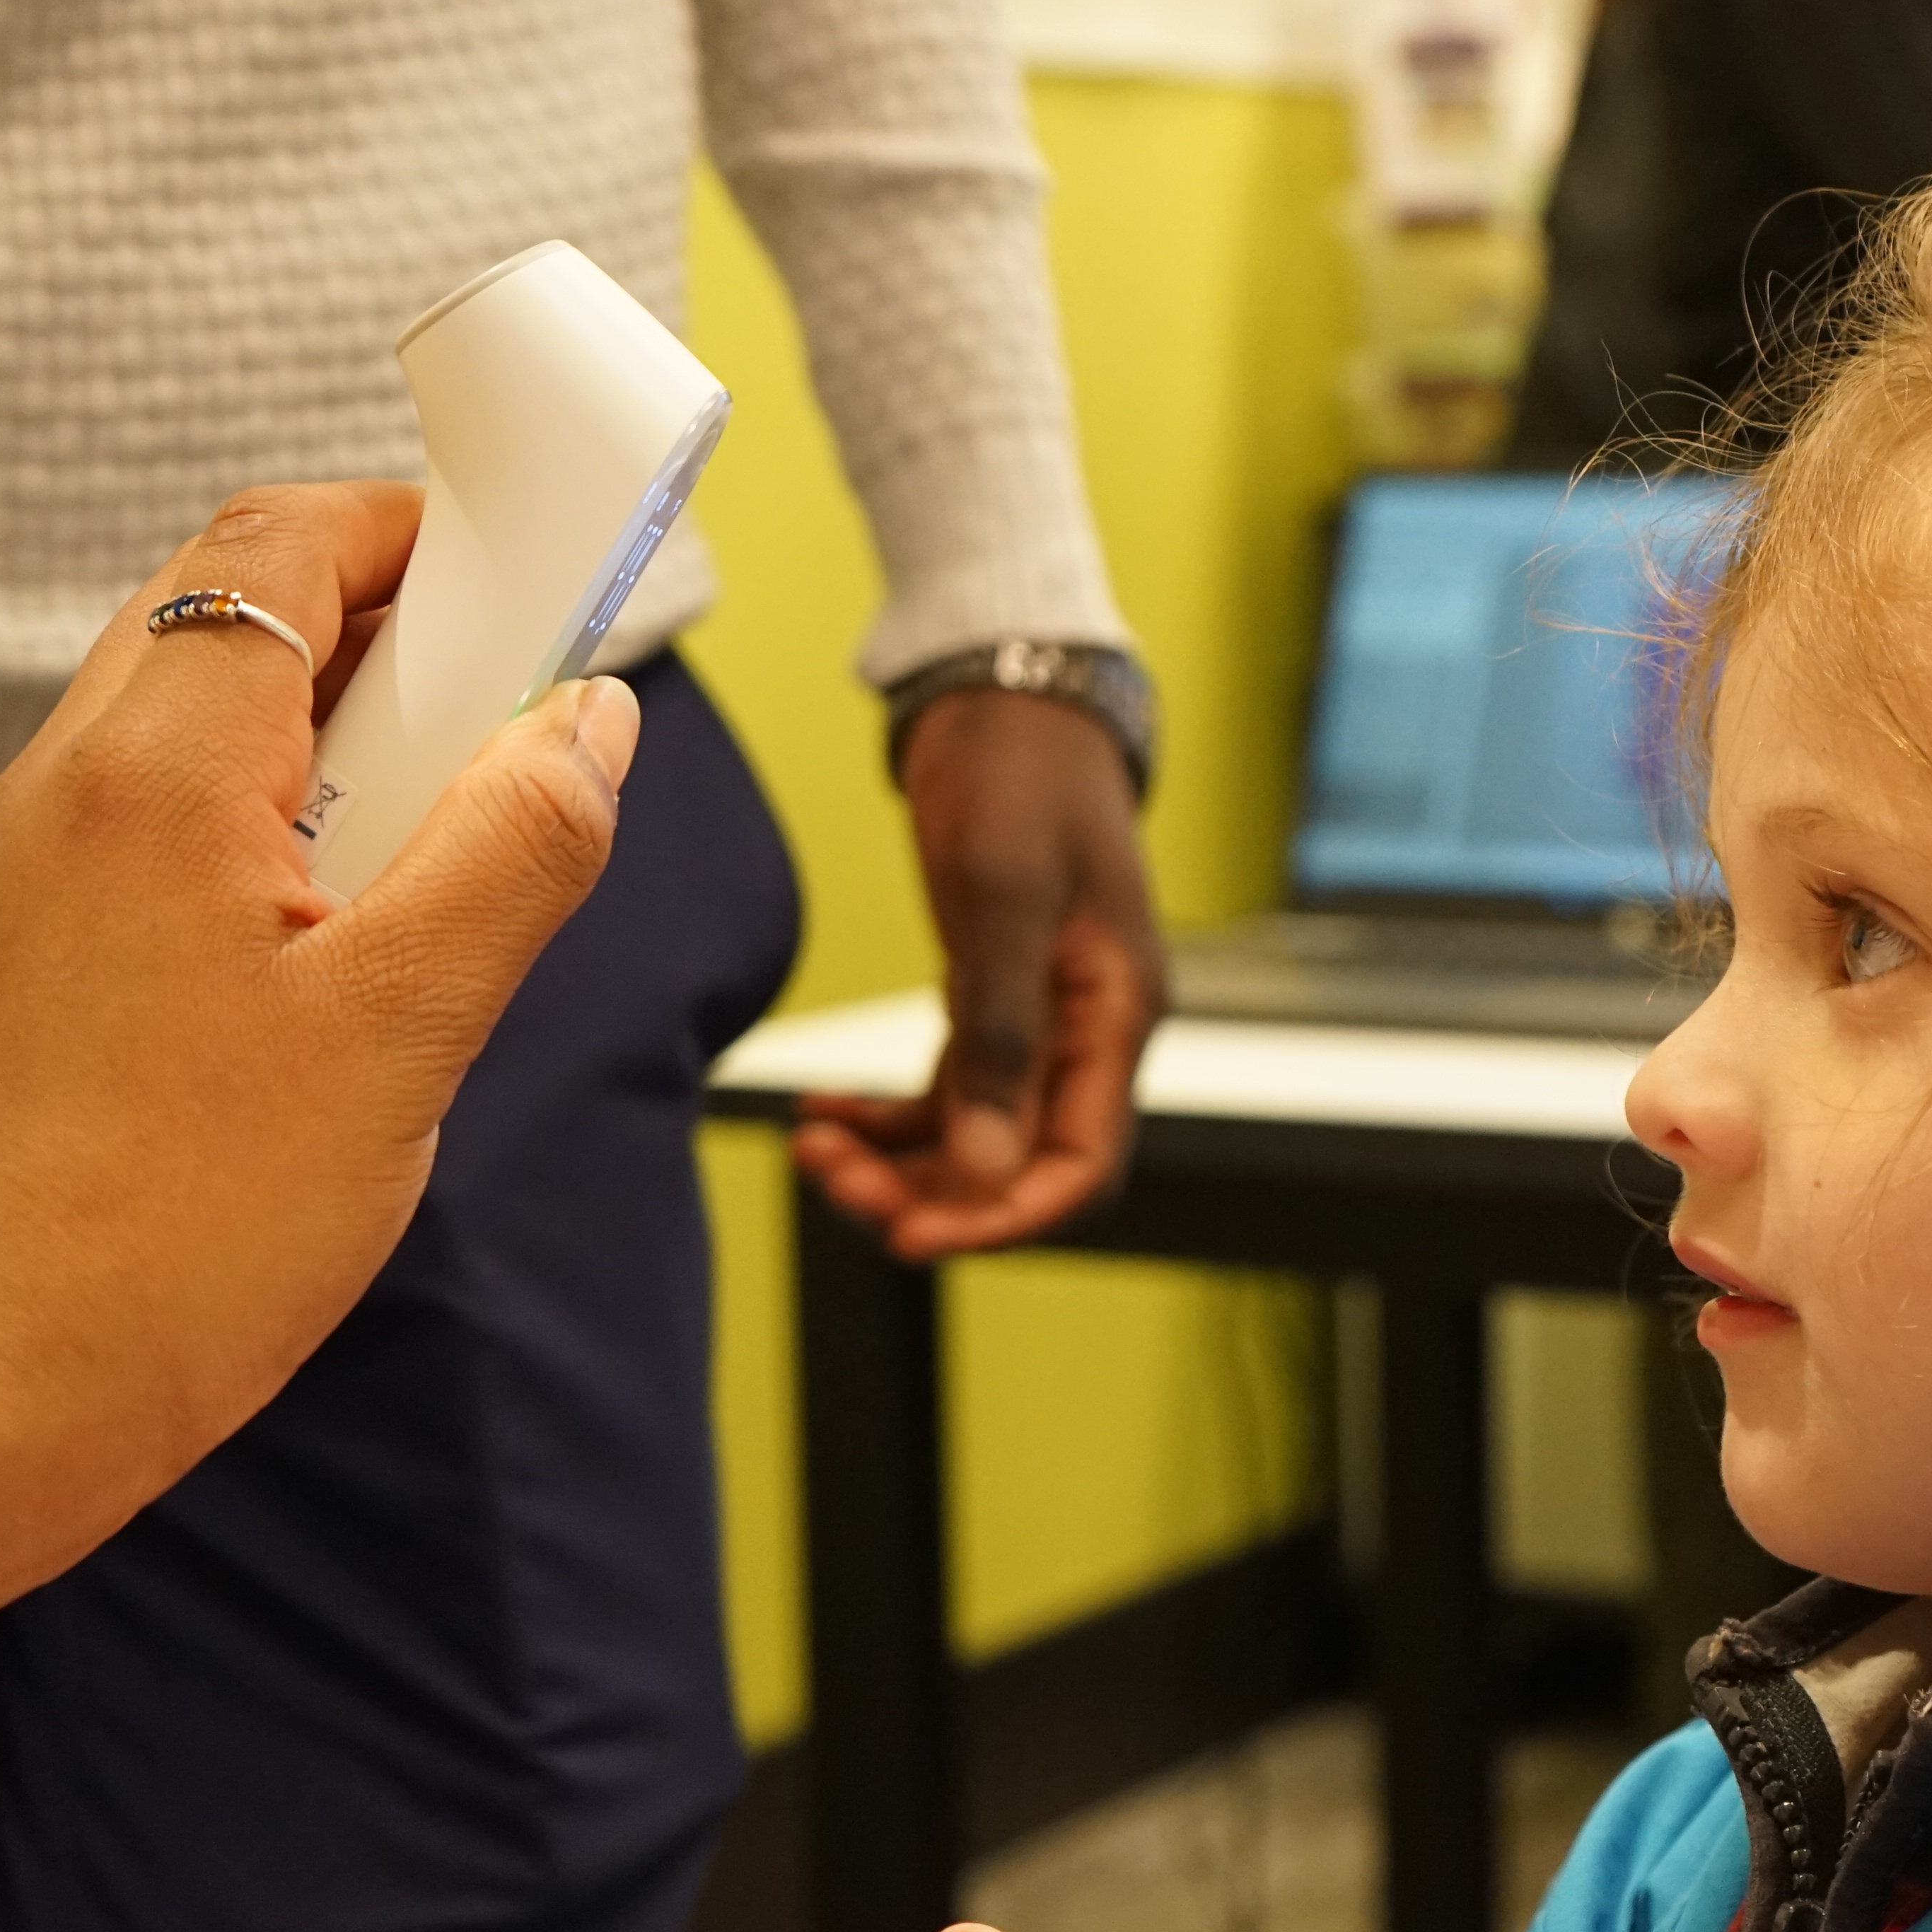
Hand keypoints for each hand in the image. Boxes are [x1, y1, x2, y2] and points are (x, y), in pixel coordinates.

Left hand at [0, 482, 636, 1622]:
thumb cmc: (185, 1228)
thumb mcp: (405, 1032)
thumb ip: (515, 852)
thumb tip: (591, 720)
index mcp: (157, 774)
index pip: (284, 545)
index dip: (417, 532)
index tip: (527, 583)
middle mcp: (60, 789)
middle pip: (228, 609)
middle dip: (383, 626)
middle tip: (500, 719)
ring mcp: (16, 872)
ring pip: (183, 718)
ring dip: (323, 734)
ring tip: (427, 852)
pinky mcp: (7, 952)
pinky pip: (139, 821)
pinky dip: (251, 821)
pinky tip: (322, 946)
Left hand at [795, 690, 1162, 1259]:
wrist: (1007, 694)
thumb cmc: (1018, 776)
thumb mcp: (1000, 896)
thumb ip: (1000, 1036)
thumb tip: (989, 1170)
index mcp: (1118, 1015)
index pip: (1080, 1167)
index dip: (1001, 1218)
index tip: (908, 1236)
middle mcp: (1093, 1032)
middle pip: (1021, 1165)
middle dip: (930, 1193)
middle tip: (830, 1180)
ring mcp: (1049, 1019)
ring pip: (981, 1138)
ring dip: (900, 1161)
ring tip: (813, 1147)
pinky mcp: (1002, 998)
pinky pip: (954, 1093)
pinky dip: (891, 1117)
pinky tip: (825, 1113)